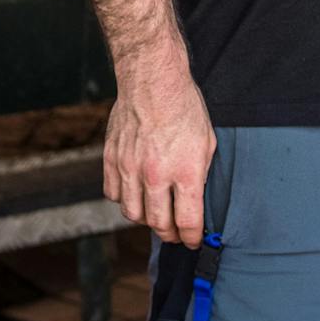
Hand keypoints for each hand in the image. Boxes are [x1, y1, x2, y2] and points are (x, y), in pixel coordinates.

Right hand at [103, 63, 214, 248]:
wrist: (153, 79)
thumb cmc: (185, 107)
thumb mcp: (207, 142)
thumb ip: (200, 175)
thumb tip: (196, 201)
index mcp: (185, 171)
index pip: (187, 222)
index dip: (192, 238)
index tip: (194, 241)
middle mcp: (156, 174)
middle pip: (159, 224)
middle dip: (171, 234)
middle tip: (176, 233)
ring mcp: (130, 168)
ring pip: (133, 214)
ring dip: (147, 220)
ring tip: (156, 215)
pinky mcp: (112, 158)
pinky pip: (114, 194)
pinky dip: (125, 200)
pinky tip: (136, 193)